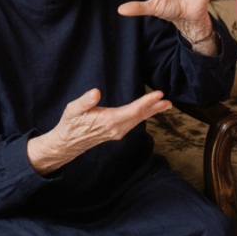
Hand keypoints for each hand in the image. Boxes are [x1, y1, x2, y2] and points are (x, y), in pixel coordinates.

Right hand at [27, 89, 171, 174]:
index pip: (133, 110)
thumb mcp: (73, 109)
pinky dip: (143, 115)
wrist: (67, 143)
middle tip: (169, 101)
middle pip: (140, 116)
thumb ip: (85, 101)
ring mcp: (117, 132)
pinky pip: (133, 122)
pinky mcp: (116, 132)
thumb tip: (95, 92)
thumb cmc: (70, 124)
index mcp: (109, 121)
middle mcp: (116, 128)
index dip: (147, 102)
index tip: (159, 94)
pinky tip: (147, 112)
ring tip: (164, 105)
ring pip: (138, 120)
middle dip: (155, 108)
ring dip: (152, 112)